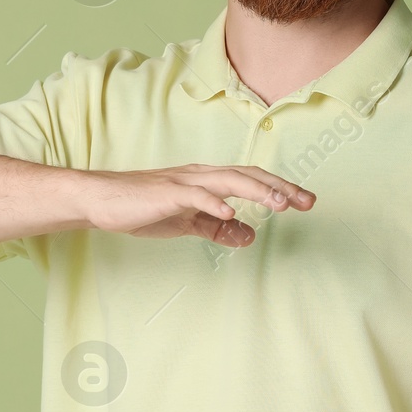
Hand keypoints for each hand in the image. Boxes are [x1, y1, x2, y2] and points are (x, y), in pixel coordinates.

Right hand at [80, 164, 313, 246]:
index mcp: (209, 181)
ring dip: (257, 191)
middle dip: (280, 187)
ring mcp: (184, 181)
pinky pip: (194, 196)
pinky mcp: (167, 192)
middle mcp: (201, 175)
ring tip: (280, 204)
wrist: (103, 201)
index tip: (307, 202)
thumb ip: (218, 229)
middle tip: (308, 201)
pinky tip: (231, 214)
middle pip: (249, 176)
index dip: (281, 189)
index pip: (253, 180)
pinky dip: (214, 203)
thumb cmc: (145, 208)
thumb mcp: (188, 223)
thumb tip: (249, 236)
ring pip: (228, 180)